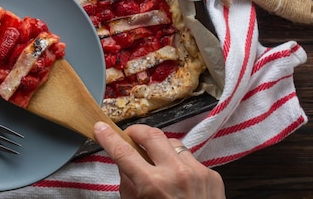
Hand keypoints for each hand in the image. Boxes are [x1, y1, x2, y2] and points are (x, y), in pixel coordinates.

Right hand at [94, 122, 224, 198]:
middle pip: (151, 135)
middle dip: (136, 132)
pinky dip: (180, 164)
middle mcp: (175, 174)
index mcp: (153, 185)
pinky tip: (179, 179)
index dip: (109, 137)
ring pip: (172, 143)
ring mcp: (196, 172)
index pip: (123, 152)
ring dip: (160, 148)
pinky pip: (189, 158)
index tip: (101, 128)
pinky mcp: (211, 175)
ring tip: (157, 162)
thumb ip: (129, 182)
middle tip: (130, 137)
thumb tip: (124, 160)